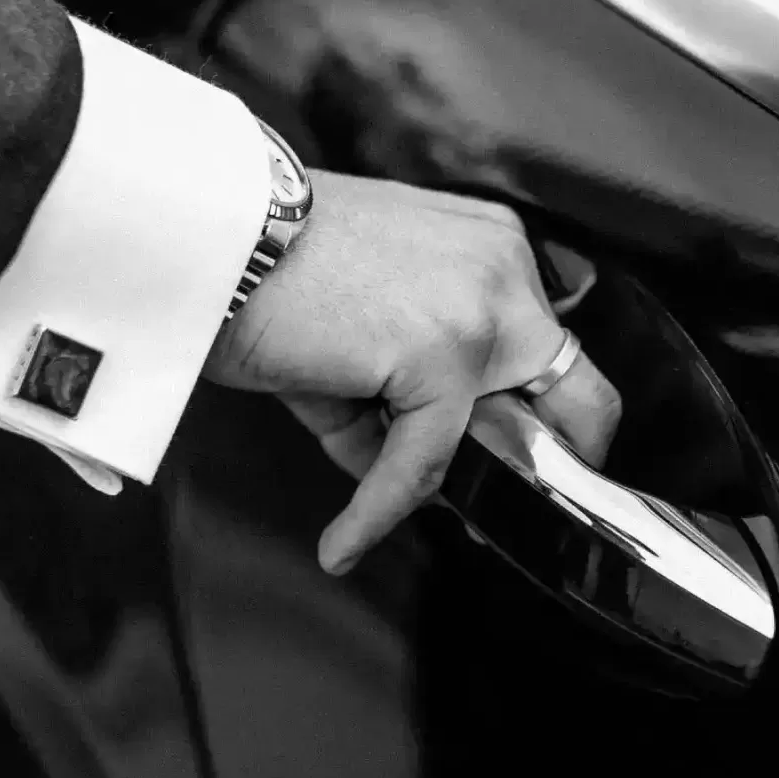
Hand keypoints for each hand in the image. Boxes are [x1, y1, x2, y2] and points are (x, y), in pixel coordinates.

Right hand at [201, 172, 621, 573]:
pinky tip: (342, 541)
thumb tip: (417, 477)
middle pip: (577, 394)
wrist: (202, 237)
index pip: (548, 349)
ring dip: (440, 484)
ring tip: (367, 517)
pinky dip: (376, 511)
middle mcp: (501, 267)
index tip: (508, 469)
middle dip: (529, 460)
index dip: (535, 421)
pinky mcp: (440, 353)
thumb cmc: (259, 269)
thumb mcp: (354, 328)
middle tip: (482, 507)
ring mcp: (479, 309)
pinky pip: (423, 463)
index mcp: (488, 246)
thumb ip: (400, 394)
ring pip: (500, 439)